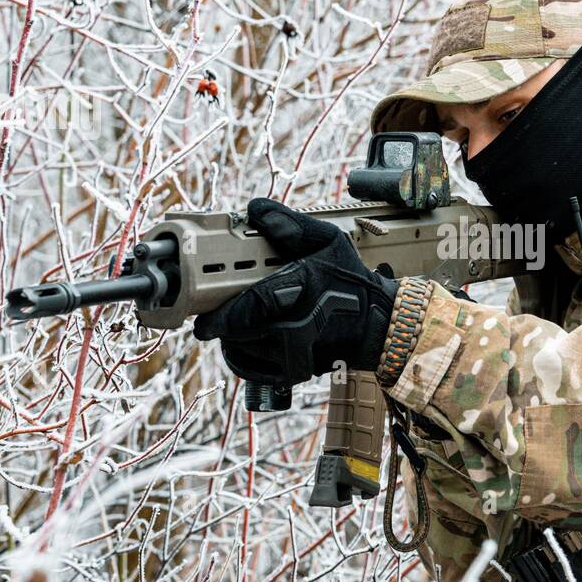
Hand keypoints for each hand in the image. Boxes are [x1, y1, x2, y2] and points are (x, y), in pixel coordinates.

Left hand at [192, 198, 397, 387]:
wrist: (377, 324)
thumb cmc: (350, 280)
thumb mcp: (329, 241)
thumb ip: (290, 224)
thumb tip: (254, 209)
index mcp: (306, 287)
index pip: (257, 304)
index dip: (225, 313)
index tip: (204, 319)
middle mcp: (301, 325)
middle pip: (242, 332)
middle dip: (223, 324)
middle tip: (212, 317)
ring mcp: (297, 353)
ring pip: (242, 350)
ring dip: (230, 337)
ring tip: (235, 324)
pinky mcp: (295, 372)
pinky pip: (250, 369)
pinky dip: (239, 357)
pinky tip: (242, 343)